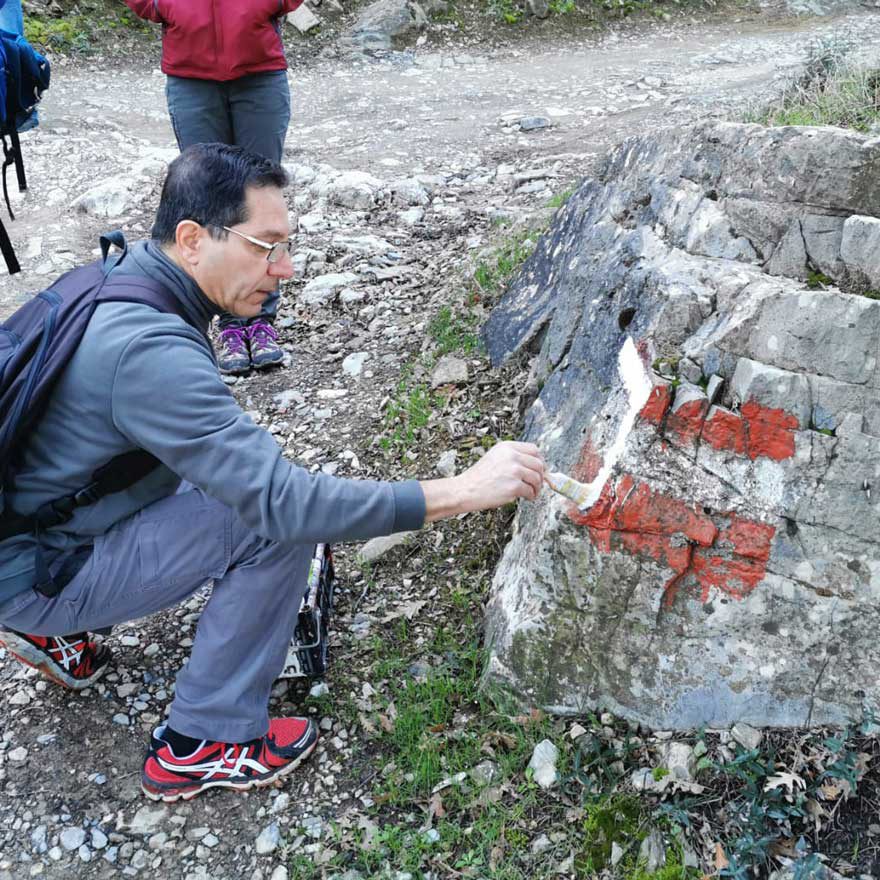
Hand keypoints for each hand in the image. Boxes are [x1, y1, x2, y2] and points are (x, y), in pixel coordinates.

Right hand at [420, 441, 544, 522]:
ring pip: (537, 478)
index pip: (534, 450)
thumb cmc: (479, 477)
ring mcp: (513, 470)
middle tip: (538, 484)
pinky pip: (531, 491)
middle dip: (541, 476)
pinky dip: (531, 496)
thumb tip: (536, 467)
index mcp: (507, 447)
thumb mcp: (496, 458)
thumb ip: (514, 458)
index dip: (540, 461)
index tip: (540, 470)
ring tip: (532, 492)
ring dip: (537, 487)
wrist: (466, 490)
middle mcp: (512, 456)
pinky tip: (527, 497)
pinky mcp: (514, 486)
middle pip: (539, 464)